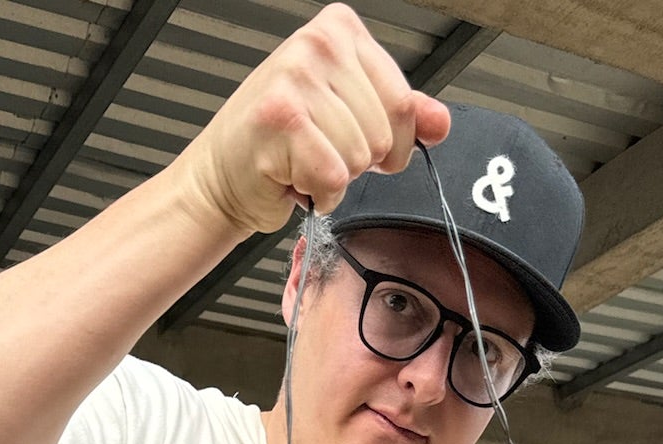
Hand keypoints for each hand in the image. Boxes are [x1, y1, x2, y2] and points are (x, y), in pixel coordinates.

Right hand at [172, 3, 449, 236]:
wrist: (222, 176)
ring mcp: (297, 76)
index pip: (405, 101)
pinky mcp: (282, 118)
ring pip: (360, 157)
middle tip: (319, 150)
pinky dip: (319, 193)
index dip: (391, 142)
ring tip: (302, 161)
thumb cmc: (279, 145)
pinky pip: (334, 176)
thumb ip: (398, 115)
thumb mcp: (349, 117)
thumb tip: (440, 122)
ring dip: (334, 177)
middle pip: (384, 131)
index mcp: (340, 31)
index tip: (355, 139)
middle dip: (358, 161)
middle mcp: (318, 43)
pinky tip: (293, 176)